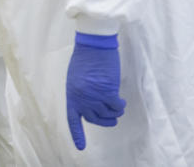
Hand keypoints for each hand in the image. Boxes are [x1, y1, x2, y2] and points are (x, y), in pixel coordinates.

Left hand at [65, 32, 125, 150]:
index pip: (73, 119)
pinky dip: (120, 105)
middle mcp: (82, 98)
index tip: (81, 147)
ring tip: (118, 106)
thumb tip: (90, 103)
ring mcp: (94, 96)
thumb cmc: (85, 57)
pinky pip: (116, 106)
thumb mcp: (76, 77)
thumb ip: (81, 92)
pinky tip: (121, 100)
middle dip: (104, 121)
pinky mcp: (107, 91)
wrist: (93, 45)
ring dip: (114, 112)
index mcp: (72, 94)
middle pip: (94, 118)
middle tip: (112, 119)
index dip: (77, 134)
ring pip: (106, 113)